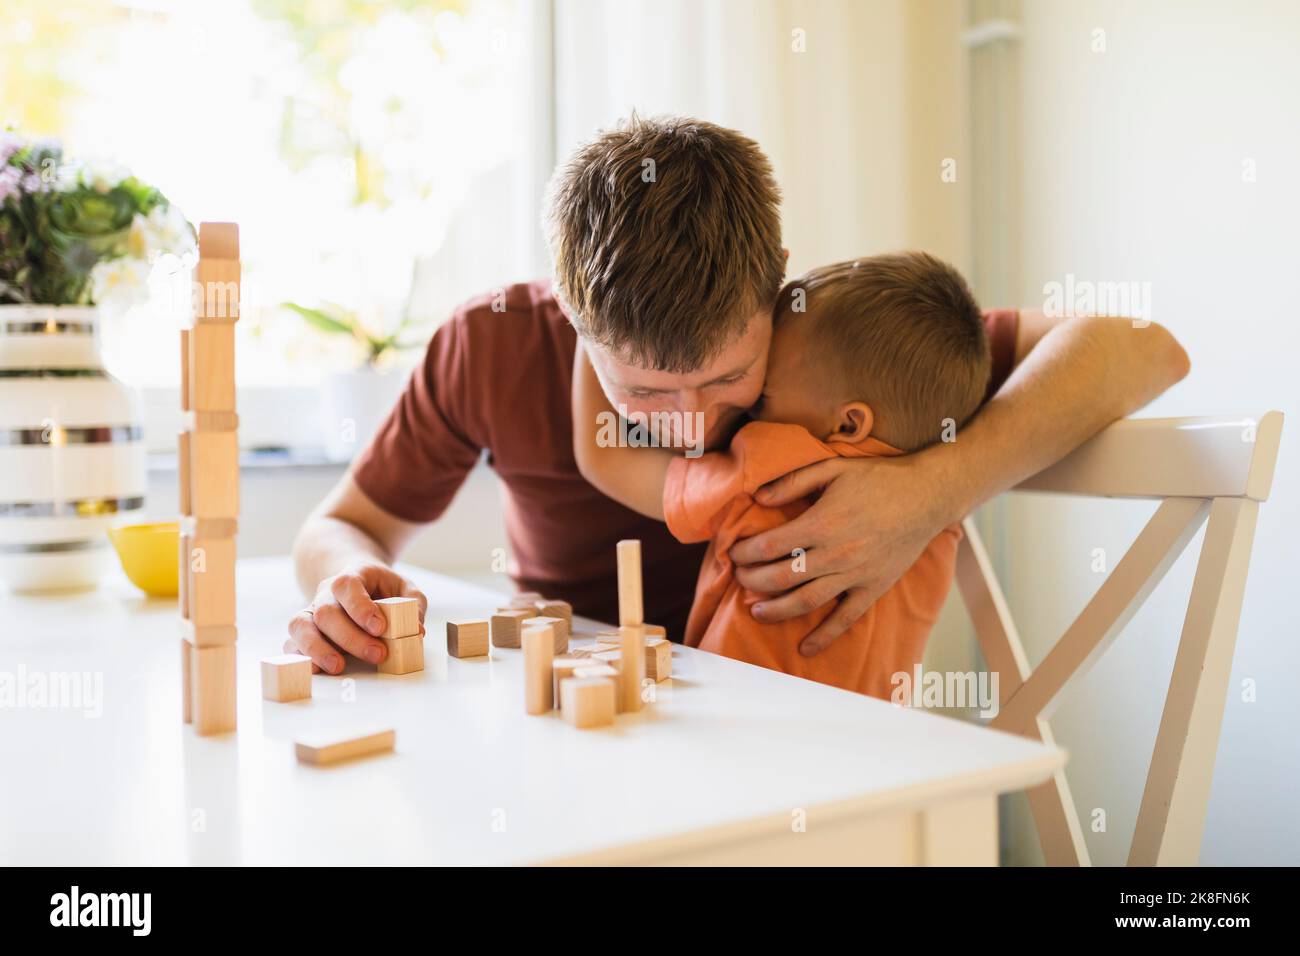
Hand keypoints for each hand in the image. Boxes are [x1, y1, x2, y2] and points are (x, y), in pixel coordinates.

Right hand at [285, 562, 426, 673]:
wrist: (352, 579)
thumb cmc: (380, 587)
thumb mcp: (403, 588)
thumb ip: (413, 605)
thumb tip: (416, 631)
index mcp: (352, 576)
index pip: (347, 586)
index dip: (360, 607)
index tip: (380, 628)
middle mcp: (326, 593)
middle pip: (326, 612)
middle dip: (351, 637)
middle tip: (378, 654)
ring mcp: (311, 611)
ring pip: (301, 625)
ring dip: (318, 648)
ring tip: (338, 667)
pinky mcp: (304, 631)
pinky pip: (292, 642)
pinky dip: (302, 657)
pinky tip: (317, 669)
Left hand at [729, 452, 957, 656]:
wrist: (926, 495)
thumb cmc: (878, 478)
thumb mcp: (832, 468)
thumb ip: (793, 481)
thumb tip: (757, 498)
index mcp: (822, 522)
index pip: (770, 546)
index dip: (745, 552)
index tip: (733, 553)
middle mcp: (836, 553)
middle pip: (781, 576)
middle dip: (753, 580)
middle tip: (740, 579)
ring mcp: (855, 574)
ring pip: (806, 601)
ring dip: (776, 609)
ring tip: (756, 611)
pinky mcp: (873, 588)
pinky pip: (846, 618)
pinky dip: (824, 636)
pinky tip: (805, 648)